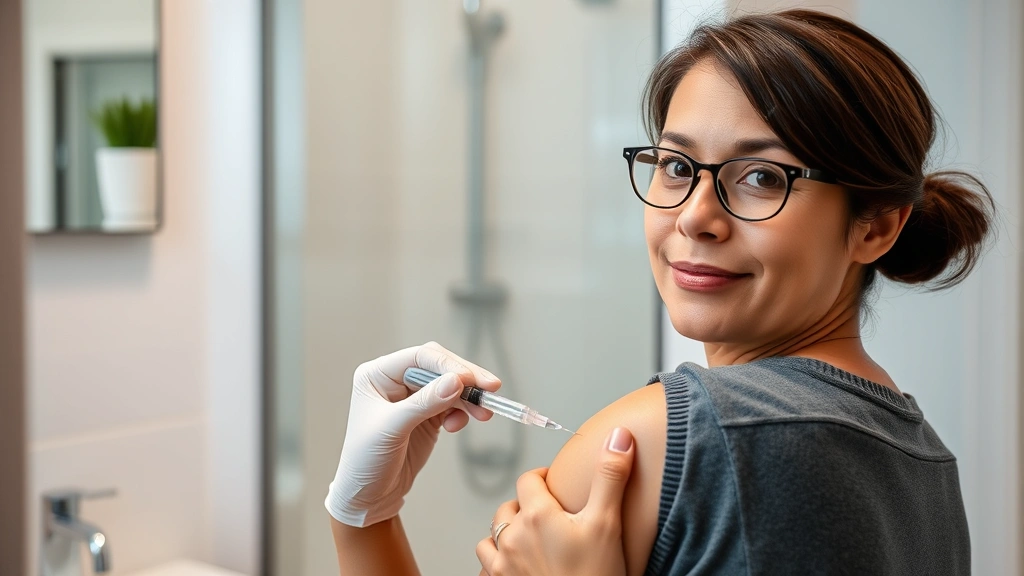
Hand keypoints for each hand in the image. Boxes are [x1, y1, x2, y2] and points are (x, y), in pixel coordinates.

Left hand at [325, 341, 500, 526]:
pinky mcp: (427, 414)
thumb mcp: (393, 430)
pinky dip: (462, 411)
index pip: (419, 358)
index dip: (447, 365)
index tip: (471, 380)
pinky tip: (458, 425)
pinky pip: (453, 404)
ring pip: (450, 385)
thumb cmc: (366, 461)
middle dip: (466, 378)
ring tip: (485, 413)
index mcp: (377, 374)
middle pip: (439, 367)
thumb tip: (457, 381)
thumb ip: (425, 404)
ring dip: (470, 397)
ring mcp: (412, 397)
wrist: (368, 497)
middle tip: (491, 388)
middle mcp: (394, 380)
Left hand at [476, 427, 634, 575]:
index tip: (555, 483)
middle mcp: (513, 537)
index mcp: (537, 515)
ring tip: (528, 537)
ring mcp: (503, 564)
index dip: (543, 478)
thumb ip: (611, 476)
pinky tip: (513, 563)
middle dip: (527, 505)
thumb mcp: (608, 522)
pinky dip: (496, 560)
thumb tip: (618, 436)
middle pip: (510, 506)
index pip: (529, 479)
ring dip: (507, 532)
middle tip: (549, 513)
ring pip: (492, 535)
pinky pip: (486, 566)